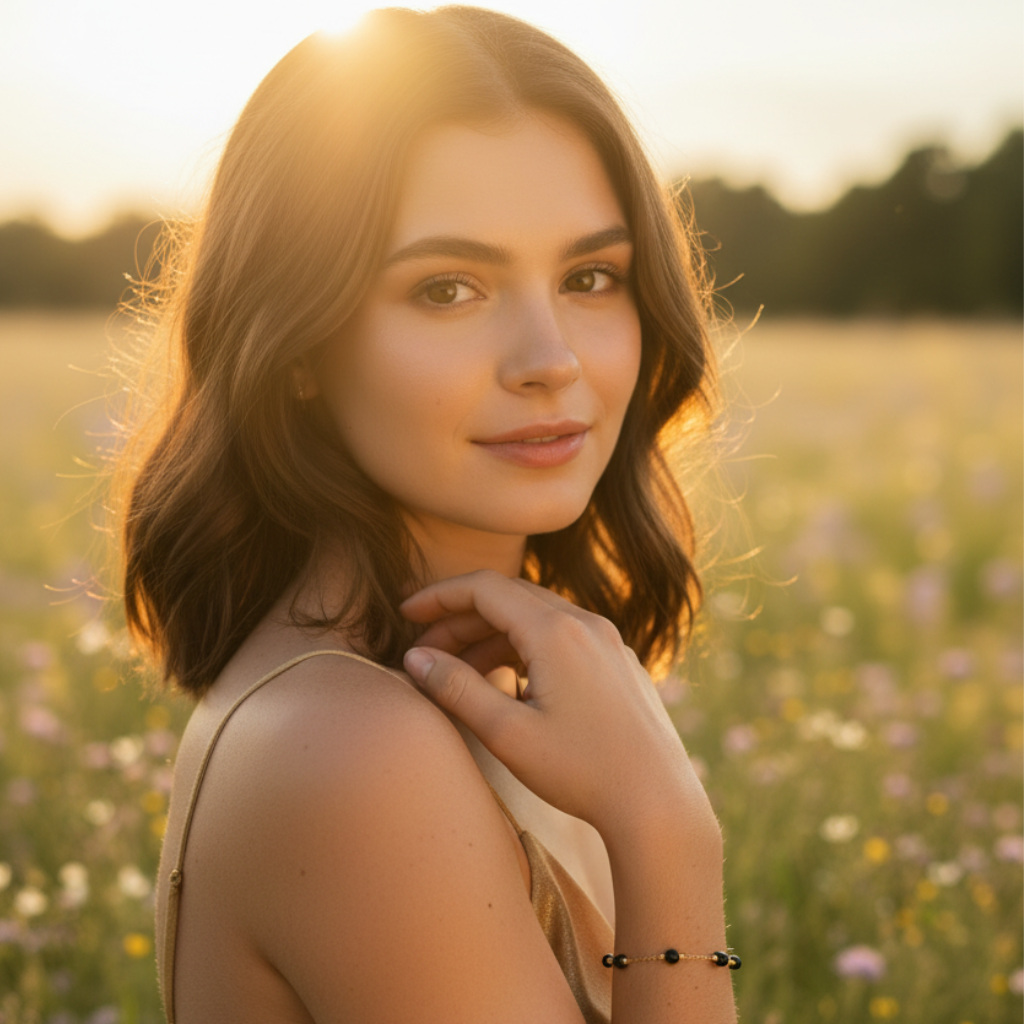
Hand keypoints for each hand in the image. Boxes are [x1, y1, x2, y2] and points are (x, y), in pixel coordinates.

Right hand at [399, 570, 709, 835]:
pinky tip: (509, 684)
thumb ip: (457, 688)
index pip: (484, 589)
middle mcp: (586, 624)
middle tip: (424, 652)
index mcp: (556, 632)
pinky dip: (525, 648)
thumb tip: (415, 658)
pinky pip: (563, 637)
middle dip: (461, 619)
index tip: (405, 614)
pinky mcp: (619, 663)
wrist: (659, 804)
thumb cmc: (582, 772)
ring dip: (492, 636)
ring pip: (537, 618)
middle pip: (509, 599)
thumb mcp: (507, 734)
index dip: (439, 596)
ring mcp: (608, 641)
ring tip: (459, 673)